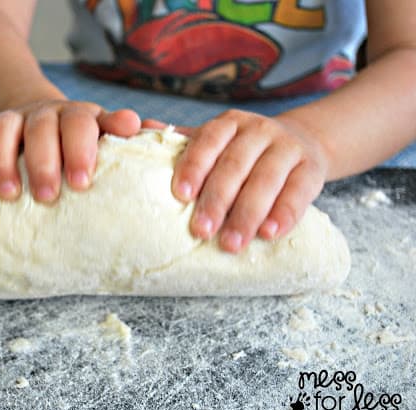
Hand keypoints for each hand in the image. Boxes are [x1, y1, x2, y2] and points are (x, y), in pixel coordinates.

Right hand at [0, 99, 140, 201]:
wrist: (36, 112)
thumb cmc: (79, 140)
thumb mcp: (104, 137)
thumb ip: (128, 137)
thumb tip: (164, 131)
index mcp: (82, 118)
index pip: (85, 121)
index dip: (87, 144)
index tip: (86, 177)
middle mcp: (48, 115)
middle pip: (45, 126)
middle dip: (47, 161)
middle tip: (50, 195)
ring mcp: (16, 119)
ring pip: (5, 127)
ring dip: (5, 160)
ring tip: (9, 194)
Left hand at [144, 109, 328, 252]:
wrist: (303, 141)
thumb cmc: (244, 150)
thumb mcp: (216, 141)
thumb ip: (181, 141)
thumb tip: (139, 130)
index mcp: (229, 124)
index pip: (208, 140)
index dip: (194, 166)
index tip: (180, 195)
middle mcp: (258, 131)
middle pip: (235, 165)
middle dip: (216, 200)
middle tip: (200, 231)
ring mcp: (287, 148)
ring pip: (266, 180)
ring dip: (247, 214)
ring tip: (231, 244)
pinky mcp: (311, 168)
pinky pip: (299, 192)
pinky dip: (284, 214)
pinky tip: (269, 234)